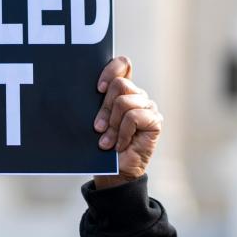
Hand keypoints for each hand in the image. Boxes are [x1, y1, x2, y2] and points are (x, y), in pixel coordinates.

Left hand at [91, 56, 162, 188]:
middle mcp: (138, 95)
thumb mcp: (95, 118)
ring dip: (112, 125)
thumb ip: (97, 101)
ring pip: (124, 102)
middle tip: (98, 128)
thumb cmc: (102, 143)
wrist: (113, 172)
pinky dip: (123, 133)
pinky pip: (133, 117)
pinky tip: (121, 144)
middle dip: (104, 108)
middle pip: (120, 84)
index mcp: (124, 90)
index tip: (98, 88)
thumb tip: (82, 84)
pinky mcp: (155, 121)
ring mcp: (148, 107)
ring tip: (108, 140)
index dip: (110, 70)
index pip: (123, 64)